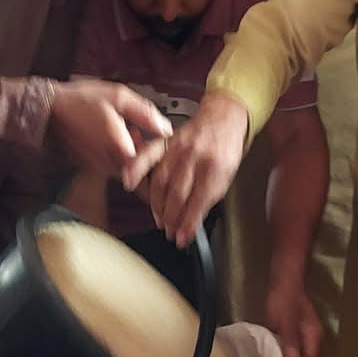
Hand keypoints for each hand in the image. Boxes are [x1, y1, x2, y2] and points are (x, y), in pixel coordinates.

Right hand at [49, 80, 170, 181]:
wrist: (49, 110)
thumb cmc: (82, 100)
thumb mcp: (118, 97)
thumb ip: (145, 114)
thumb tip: (166, 129)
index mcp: (121, 147)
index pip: (151, 163)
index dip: (159, 153)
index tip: (160, 141)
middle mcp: (110, 163)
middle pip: (141, 168)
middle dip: (146, 151)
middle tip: (140, 131)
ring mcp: (100, 167)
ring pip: (127, 167)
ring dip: (132, 152)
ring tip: (126, 129)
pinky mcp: (92, 167)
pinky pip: (113, 165)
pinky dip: (118, 153)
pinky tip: (113, 135)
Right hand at [123, 93, 248, 245]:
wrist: (222, 118)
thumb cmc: (225, 149)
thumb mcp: (228, 176)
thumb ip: (210, 197)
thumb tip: (193, 222)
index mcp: (215, 165)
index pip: (199, 201)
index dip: (188, 223)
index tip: (182, 238)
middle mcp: (195, 156)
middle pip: (177, 193)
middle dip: (172, 218)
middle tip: (170, 232)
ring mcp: (178, 148)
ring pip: (161, 181)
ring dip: (158, 205)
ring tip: (160, 220)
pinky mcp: (166, 142)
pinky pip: (146, 155)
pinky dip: (135, 169)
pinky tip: (129, 182)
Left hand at [266, 276, 322, 356]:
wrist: (283, 278)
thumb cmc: (285, 299)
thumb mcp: (285, 321)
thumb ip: (290, 340)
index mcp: (314, 335)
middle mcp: (311, 336)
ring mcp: (302, 331)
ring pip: (296, 350)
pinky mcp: (293, 328)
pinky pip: (289, 343)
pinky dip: (282, 348)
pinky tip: (270, 352)